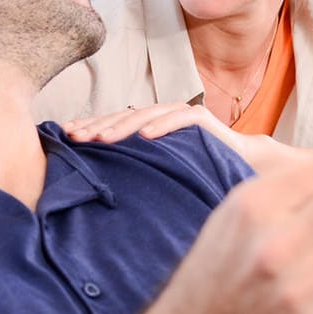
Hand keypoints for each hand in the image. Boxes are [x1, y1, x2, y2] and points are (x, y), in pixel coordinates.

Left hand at [64, 103, 312, 173]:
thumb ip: (138, 177)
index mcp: (148, 131)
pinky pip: (182, 119)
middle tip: (73, 139)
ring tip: (100, 140)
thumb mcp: (162, 178)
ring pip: (146, 116)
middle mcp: (162, 119)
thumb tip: (97, 197)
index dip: (89, 127)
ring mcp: (183, 117)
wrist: (248, 171)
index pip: (112, 124)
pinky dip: (163, 127)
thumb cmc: (201, 177)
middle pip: (123, 117)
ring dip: (121, 126)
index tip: (64, 137)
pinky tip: (145, 138)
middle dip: (96, 126)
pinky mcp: (205, 122)